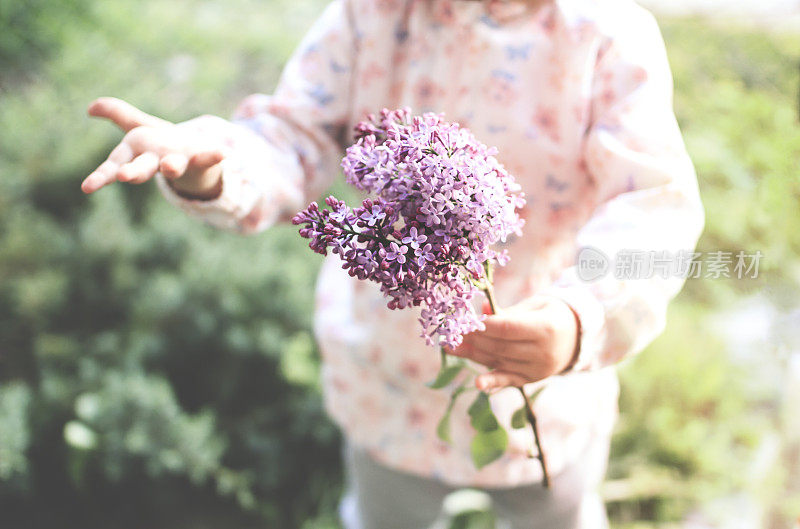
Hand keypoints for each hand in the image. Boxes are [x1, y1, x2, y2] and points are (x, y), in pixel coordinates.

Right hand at [81, 97, 224, 198]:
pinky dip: (214, 156)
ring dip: (172, 167)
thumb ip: (120, 116)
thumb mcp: (140, 128)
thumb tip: (92, 107)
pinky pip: (208, 158)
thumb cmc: (161, 147)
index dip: (100, 176)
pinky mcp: (201, 158)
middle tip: (125, 177)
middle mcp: (156, 162)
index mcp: (137, 155)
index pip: (113, 166)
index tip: (86, 188)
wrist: (195, 159)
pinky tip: (224, 153)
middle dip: (134, 172)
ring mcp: (180, 162)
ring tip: (171, 167)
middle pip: (141, 168)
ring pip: (173, 166)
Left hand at [448, 295, 579, 390]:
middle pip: (500, 347)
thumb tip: (481, 309)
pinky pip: (508, 381)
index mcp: (546, 328)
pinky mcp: (531, 380)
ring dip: (472, 355)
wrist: (575, 338)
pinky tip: (477, 382)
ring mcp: (538, 369)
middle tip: (451, 332)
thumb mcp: (534, 306)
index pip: (507, 328)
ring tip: (451, 346)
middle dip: (473, 339)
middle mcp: (543, 352)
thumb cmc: (549, 315)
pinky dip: (492, 382)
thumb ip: (507, 311)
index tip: (463, 320)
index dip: (483, 325)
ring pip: (499, 362)